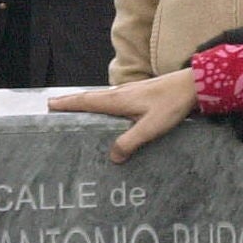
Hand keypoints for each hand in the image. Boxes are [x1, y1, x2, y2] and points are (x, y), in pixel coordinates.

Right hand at [49, 68, 197, 162]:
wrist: (192, 85)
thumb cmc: (172, 104)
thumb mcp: (151, 127)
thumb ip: (130, 141)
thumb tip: (112, 157)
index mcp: (118, 100)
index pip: (86, 101)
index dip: (67, 104)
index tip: (49, 104)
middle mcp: (120, 93)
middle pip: (89, 98)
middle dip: (71, 102)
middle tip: (54, 106)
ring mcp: (130, 92)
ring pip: (101, 98)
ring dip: (86, 102)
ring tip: (75, 110)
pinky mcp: (139, 94)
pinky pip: (113, 100)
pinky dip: (101, 104)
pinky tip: (107, 113)